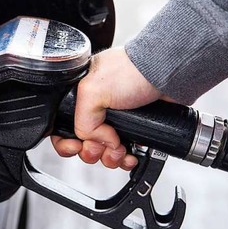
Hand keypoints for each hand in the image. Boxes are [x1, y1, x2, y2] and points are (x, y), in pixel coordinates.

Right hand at [51, 47, 170, 169]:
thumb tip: (94, 140)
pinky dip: (124, 158)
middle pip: (82, 143)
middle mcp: (95, 108)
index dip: (65, 141)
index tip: (76, 146)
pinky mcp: (134, 128)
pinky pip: (122, 152)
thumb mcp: (92, 90)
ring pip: (102, 151)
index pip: (61, 125)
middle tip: (99, 148)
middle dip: (90, 152)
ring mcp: (115, 119)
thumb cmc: (133, 71)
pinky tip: (130, 155)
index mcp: (79, 95)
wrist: (166, 74)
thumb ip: (82, 121)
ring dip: (109, 158)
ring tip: (119, 151)